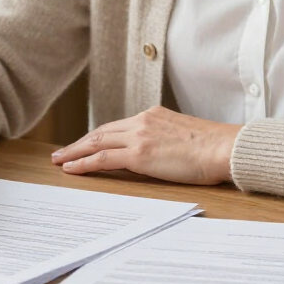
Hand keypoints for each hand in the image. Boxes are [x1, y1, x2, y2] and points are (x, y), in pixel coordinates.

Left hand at [51, 106, 240, 185]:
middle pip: (102, 131)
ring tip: (59, 161)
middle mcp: (143, 121)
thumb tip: (160, 153)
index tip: (86, 143)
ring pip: (97, 142)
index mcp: (153, 115)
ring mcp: (139, 136)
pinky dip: (84, 163)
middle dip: (79, 143)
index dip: (98, 136)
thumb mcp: (184, 135)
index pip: (118, 126)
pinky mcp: (139, 154)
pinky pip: (103, 158)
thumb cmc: (213, 147)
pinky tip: (72, 168)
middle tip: (61, 152)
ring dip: (75, 152)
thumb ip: (166, 139)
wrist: (223, 147)